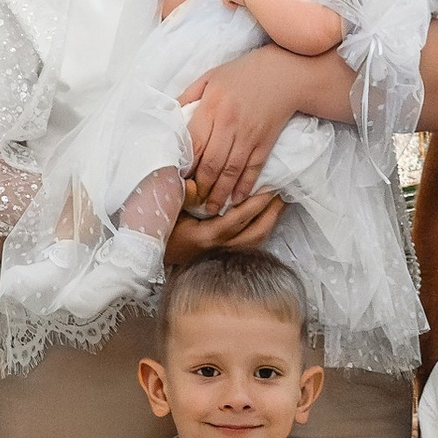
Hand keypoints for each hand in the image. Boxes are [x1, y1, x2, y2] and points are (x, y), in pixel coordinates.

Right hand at [163, 185, 284, 261]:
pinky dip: (263, 228)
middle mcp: (219, 249)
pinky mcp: (227, 256)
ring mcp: (225, 255)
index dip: (255, 204)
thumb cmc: (161, 233)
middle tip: (283, 192)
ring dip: (271, 220)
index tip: (269, 188)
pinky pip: (252, 243)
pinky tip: (268, 216)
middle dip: (272, 212)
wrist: (154, 258)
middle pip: (255, 232)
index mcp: (206, 237)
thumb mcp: (168, 212)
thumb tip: (193, 179)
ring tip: (281, 203)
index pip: (237, 220)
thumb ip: (182, 195)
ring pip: (257, 240)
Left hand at [177, 46, 307, 206]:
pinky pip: (253, 169)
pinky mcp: (266, 142)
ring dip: (220, 193)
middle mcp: (229, 123)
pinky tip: (237, 199)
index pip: (194, 144)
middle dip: (200, 187)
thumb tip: (170, 117)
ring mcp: (249, 135)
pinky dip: (245, 186)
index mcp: (212, 106)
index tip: (177, 180)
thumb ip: (188, 96)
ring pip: (231, 171)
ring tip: (211, 208)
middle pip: (211, 163)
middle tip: (192, 202)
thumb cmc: (243, 73)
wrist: (284, 72)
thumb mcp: (210, 77)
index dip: (184, 166)